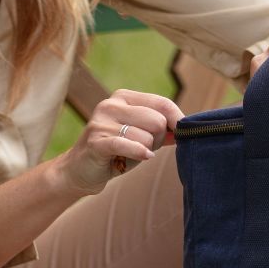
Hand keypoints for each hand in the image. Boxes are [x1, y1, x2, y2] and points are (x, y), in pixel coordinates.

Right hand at [59, 89, 183, 193]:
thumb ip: (163, 129)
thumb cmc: (116, 152)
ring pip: (146, 137)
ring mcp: (102, 122)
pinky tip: (143, 157)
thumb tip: (189, 127)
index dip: (177, 122)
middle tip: (143, 149)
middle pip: (158, 121)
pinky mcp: (96, 141)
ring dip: (144, 151)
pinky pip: (128, 144)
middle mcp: (111, 104)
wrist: (80, 170)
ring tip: (129, 155)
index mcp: (123, 97)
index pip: (163, 104)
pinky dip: (139, 153)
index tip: (181, 136)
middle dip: (157, 140)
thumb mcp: (141, 135)